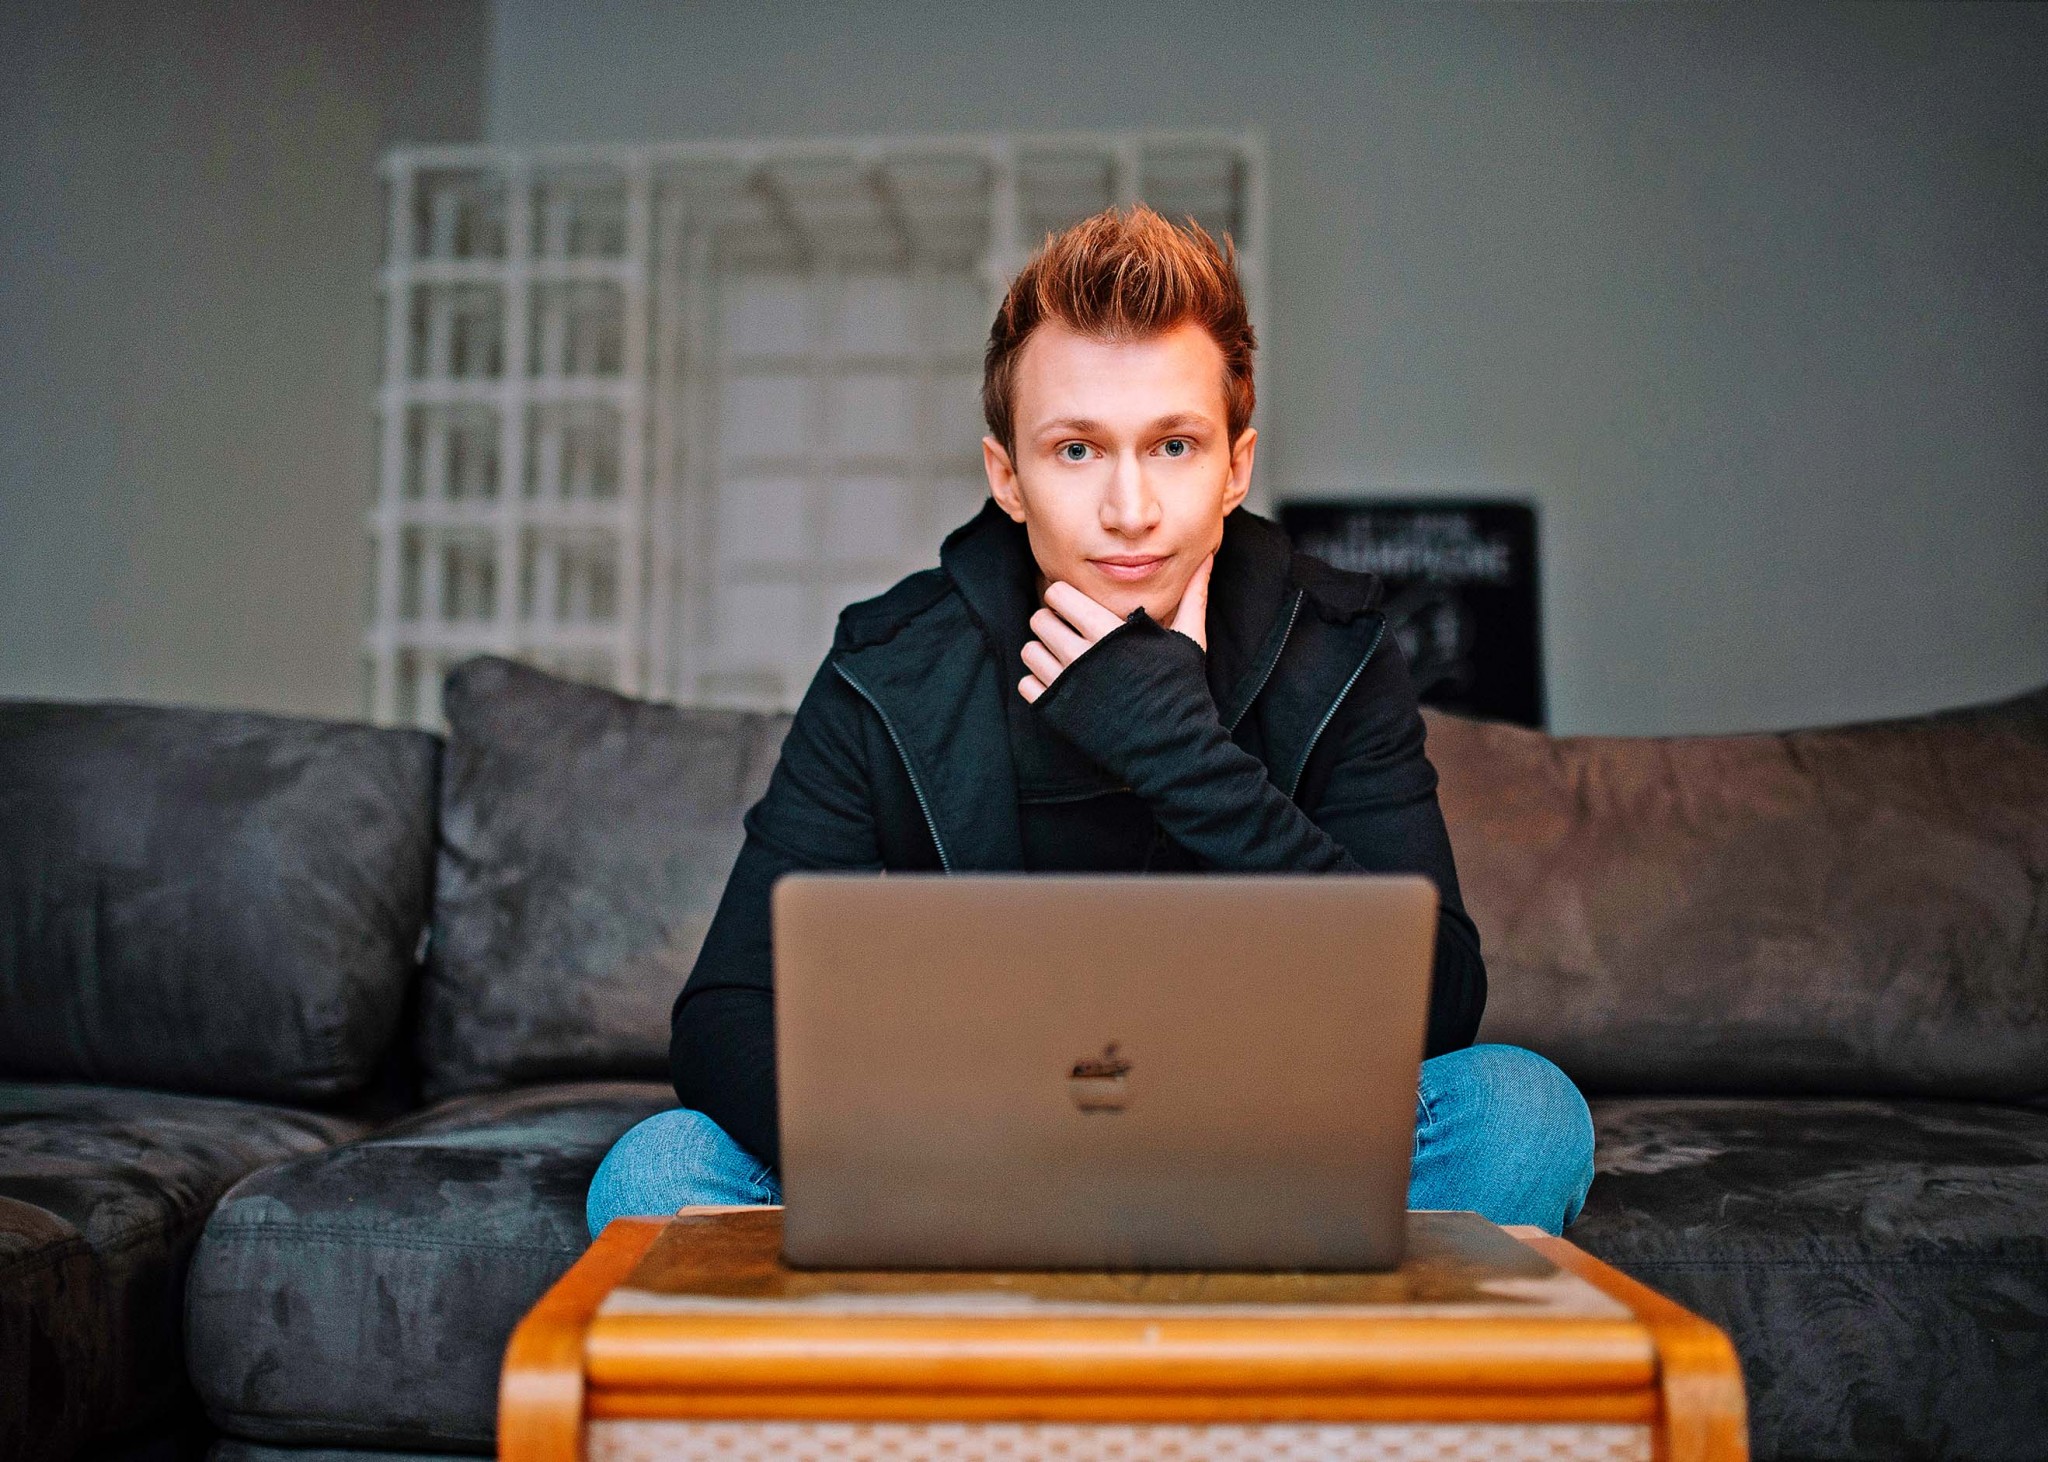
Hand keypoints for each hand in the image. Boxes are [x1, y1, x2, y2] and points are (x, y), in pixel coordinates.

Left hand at [1018, 553, 1212, 703]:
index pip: (1057, 593)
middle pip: (1039, 619)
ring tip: (1068, 660)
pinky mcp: (1057, 710)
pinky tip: (1065, 686)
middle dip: (1053, 623)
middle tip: (1072, 634)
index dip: (1066, 598)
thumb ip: (1193, 596)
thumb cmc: (1181, 689)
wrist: (1171, 747)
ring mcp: (1066, 683)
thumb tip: (1209, 557)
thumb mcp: (1189, 639)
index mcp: (1108, 629)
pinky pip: (1027, 683)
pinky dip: (1040, 683)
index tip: (1079, 609)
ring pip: (1030, 649)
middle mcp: (1081, 653)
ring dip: (1044, 652)